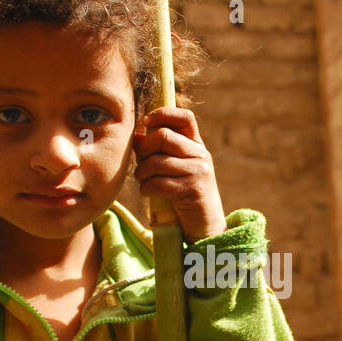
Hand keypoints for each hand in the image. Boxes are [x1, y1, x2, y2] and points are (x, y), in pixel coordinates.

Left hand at [133, 107, 227, 242]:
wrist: (204, 226)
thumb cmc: (184, 196)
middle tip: (141, 165)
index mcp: (196, 146)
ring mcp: (198, 171)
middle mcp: (200, 155)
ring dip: (142, 174)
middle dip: (144, 150)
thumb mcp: (175, 170)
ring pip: (157, 161)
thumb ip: (159, 152)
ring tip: (143, 181)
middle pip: (163, 136)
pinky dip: (146, 189)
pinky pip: (158, 182)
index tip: (146, 122)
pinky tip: (148, 193)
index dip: (163, 114)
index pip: (184, 117)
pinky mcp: (192, 190)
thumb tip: (137, 136)